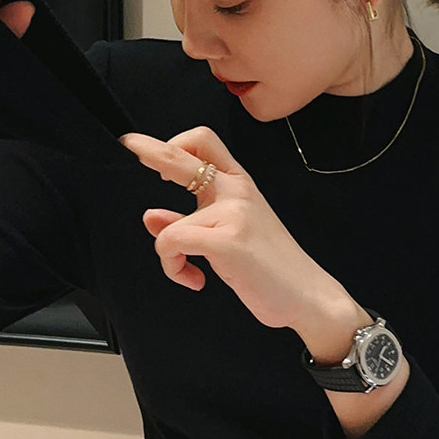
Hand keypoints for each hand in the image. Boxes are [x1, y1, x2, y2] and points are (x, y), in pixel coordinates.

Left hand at [120, 125, 338, 330]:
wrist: (307, 295)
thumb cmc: (273, 269)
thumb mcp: (229, 238)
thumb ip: (190, 222)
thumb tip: (152, 217)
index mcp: (240, 186)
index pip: (205, 144)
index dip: (173, 142)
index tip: (148, 148)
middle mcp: (237, 191)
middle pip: (185, 156)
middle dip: (151, 149)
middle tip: (130, 144)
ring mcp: (234, 213)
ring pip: (169, 226)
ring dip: (168, 256)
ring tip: (188, 272)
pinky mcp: (227, 240)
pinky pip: (173, 245)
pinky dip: (174, 268)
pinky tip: (195, 281)